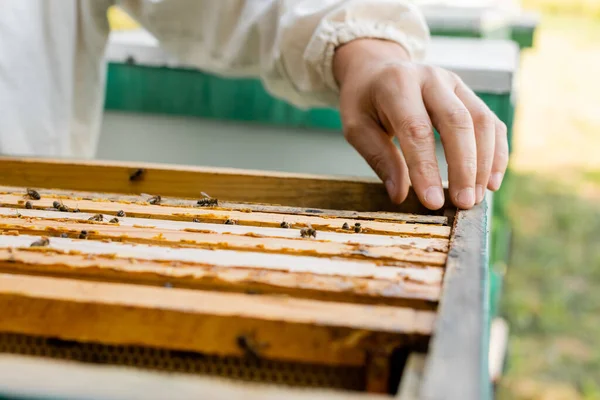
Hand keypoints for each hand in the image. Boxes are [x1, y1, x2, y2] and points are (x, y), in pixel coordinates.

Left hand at [333, 39, 507, 209]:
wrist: (376, 68)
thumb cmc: (364, 101)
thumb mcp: (356, 127)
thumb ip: (379, 158)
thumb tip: (400, 195)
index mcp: (397, 84)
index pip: (416, 129)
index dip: (426, 169)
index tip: (433, 202)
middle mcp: (431, 78)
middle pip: (457, 122)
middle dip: (464, 167)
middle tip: (463, 203)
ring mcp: (454, 83)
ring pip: (481, 121)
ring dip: (483, 163)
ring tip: (475, 197)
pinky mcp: (468, 93)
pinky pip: (491, 122)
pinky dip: (496, 153)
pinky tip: (490, 182)